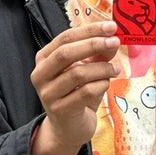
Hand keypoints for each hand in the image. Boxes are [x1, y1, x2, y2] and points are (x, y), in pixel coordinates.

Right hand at [29, 21, 119, 154]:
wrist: (68, 128)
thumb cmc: (77, 94)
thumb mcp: (88, 70)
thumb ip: (98, 54)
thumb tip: (112, 38)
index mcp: (44, 58)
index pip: (65, 37)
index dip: (89, 30)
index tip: (111, 26)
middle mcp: (40, 74)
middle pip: (66, 53)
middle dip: (93, 44)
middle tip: (115, 42)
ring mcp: (47, 93)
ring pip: (77, 73)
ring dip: (102, 69)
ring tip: (115, 70)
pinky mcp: (59, 110)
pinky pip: (84, 92)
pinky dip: (100, 86)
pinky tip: (106, 85)